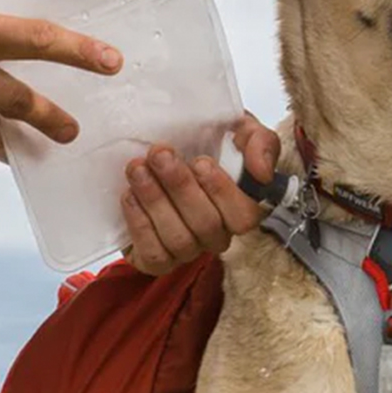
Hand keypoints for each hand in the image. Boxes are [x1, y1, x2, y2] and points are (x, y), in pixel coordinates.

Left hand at [121, 114, 278, 275]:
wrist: (153, 158)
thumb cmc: (200, 146)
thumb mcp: (235, 131)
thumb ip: (259, 142)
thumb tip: (261, 172)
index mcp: (239, 207)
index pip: (245, 215)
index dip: (223, 192)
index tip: (201, 162)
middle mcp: (217, 234)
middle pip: (207, 224)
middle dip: (180, 186)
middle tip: (159, 154)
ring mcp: (188, 251)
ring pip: (179, 238)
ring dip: (156, 200)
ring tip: (137, 169)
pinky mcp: (158, 261)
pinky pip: (155, 254)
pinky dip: (140, 224)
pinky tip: (130, 196)